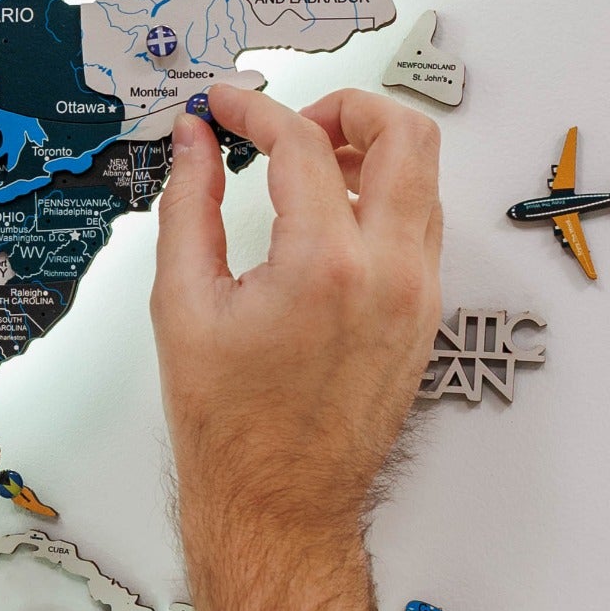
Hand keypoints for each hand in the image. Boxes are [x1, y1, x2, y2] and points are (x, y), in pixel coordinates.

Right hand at [150, 84, 442, 553]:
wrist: (279, 503)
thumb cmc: (230, 427)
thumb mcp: (183, 304)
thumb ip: (190, 206)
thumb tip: (194, 143)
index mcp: (325, 267)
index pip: (303, 143)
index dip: (255, 109)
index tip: (225, 107)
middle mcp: (390, 274)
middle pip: (406, 134)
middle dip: (345, 107)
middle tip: (290, 124)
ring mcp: (419, 296)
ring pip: (424, 177)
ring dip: (369, 151)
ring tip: (307, 168)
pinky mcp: (426, 315)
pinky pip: (421, 225)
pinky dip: (382, 198)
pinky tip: (329, 216)